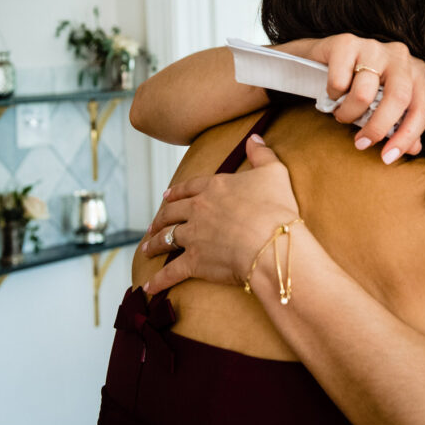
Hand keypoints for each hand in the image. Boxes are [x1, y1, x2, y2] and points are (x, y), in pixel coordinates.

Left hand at [140, 135, 299, 293]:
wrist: (272, 242)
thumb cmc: (276, 207)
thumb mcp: (275, 172)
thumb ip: (262, 154)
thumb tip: (254, 138)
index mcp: (215, 187)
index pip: (190, 187)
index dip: (178, 191)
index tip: (167, 195)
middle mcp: (198, 209)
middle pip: (172, 212)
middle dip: (161, 218)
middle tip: (154, 224)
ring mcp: (193, 236)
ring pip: (166, 238)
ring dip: (154, 244)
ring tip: (147, 249)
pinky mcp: (194, 262)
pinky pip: (171, 272)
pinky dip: (159, 280)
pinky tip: (150, 286)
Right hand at [302, 34, 424, 162]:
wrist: (323, 60)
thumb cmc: (359, 86)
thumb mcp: (383, 106)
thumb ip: (400, 125)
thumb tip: (415, 149)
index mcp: (417, 72)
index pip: (422, 109)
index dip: (407, 138)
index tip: (387, 158)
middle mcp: (400, 56)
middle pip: (398, 98)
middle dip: (378, 128)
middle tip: (361, 143)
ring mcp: (374, 46)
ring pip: (364, 94)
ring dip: (348, 113)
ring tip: (342, 113)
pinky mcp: (347, 43)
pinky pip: (339, 82)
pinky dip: (332, 95)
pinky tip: (332, 92)